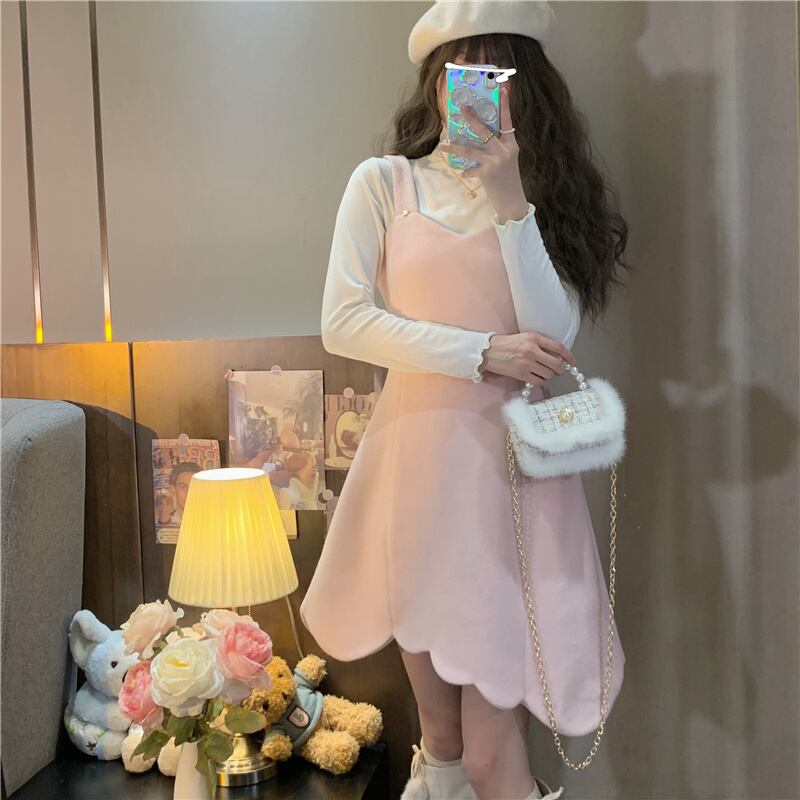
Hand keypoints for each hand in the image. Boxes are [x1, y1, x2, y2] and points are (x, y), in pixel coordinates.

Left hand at [436, 83, 528, 223]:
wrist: (513, 201)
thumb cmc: (509, 180)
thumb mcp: (508, 160)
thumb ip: (497, 148)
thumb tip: (481, 138)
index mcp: (511, 144)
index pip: (508, 121)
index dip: (505, 105)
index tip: (503, 89)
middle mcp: (504, 150)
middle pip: (485, 130)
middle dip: (472, 119)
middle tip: (462, 108)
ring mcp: (495, 161)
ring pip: (471, 149)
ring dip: (455, 147)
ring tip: (442, 145)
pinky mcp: (487, 173)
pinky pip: (471, 169)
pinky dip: (466, 171)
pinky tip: (463, 172)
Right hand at [481, 331, 575, 385]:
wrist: (488, 351)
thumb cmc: (506, 344)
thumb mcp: (524, 337)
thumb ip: (540, 344)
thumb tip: (557, 356)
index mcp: (534, 338)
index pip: (558, 347)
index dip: (568, 356)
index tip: (572, 361)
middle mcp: (532, 349)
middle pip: (556, 363)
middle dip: (560, 369)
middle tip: (558, 370)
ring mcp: (526, 362)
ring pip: (548, 374)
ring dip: (549, 375)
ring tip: (543, 373)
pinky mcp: (521, 373)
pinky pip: (539, 381)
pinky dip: (541, 381)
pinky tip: (537, 377)